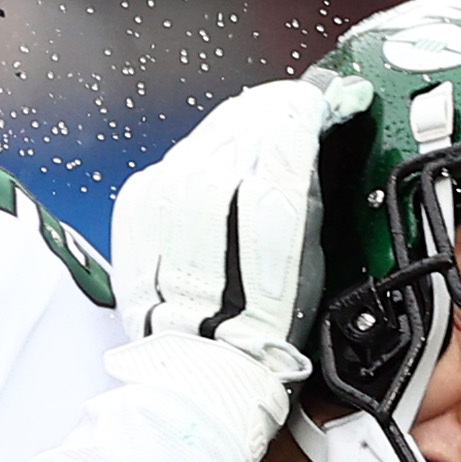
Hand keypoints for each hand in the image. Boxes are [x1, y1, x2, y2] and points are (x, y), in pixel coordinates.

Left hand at [111, 76, 370, 377]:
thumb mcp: (310, 245)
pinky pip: (174, 162)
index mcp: (266, 185)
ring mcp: (169, 184)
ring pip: (210, 130)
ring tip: (245, 179)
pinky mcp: (139, 197)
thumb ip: (306, 179)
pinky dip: (194, 172)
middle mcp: (212, 175)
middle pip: (250, 111)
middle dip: (274, 119)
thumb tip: (309, 140)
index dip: (312, 105)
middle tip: (287, 137)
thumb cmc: (258, 318)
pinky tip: (206, 202)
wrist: (197, 355)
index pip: (293, 107)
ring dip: (233, 142)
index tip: (321, 110)